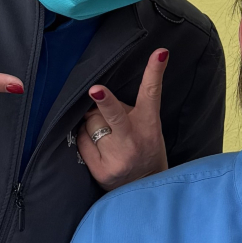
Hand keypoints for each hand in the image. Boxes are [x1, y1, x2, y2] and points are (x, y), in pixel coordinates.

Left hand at [78, 49, 170, 190]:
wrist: (143, 188)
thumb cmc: (144, 151)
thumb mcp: (148, 130)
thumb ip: (130, 112)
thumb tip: (97, 97)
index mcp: (149, 125)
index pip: (152, 94)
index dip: (155, 72)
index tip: (160, 54)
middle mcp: (133, 141)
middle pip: (114, 115)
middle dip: (104, 101)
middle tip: (95, 90)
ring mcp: (117, 158)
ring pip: (91, 124)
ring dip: (91, 123)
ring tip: (104, 135)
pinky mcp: (101, 171)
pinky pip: (81, 141)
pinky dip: (83, 139)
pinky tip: (95, 147)